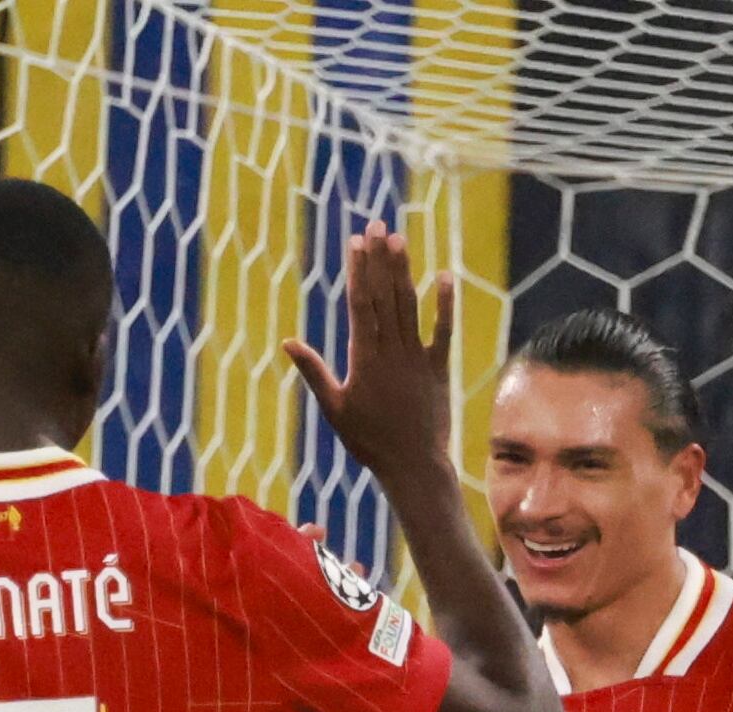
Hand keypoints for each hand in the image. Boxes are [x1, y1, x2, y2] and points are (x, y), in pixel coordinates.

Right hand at [286, 222, 459, 481]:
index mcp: (364, 357)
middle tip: (377, 225)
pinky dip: (444, 304)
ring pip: (409, 305)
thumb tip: (288, 343)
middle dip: (379, 258)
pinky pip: (442, 330)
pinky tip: (443, 275)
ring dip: (404, 271)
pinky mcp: (438, 368)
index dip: (358, 269)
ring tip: (399, 239)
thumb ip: (314, 372)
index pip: (360, 303)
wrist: (412, 465)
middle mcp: (391, 350)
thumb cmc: (368, 441)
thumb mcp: (334, 408)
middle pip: (384, 295)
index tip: (355, 242)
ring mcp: (416, 357)